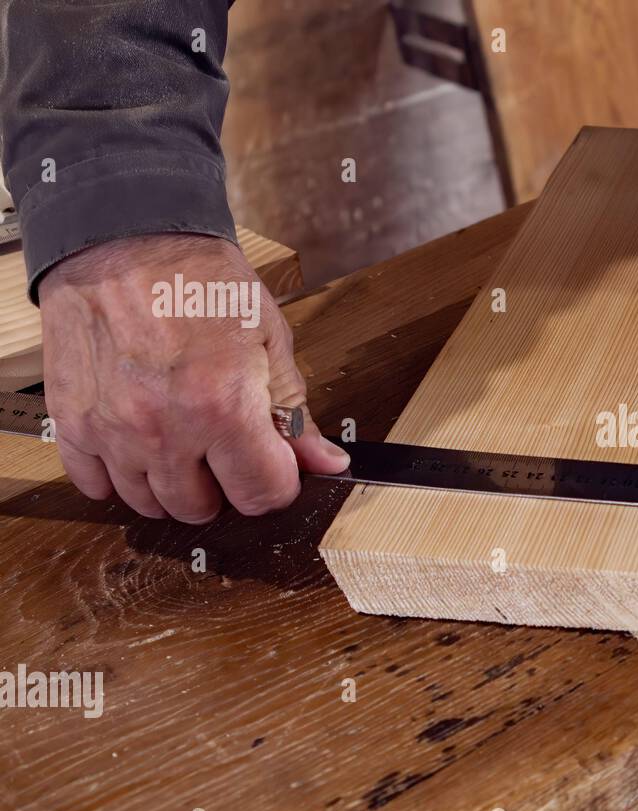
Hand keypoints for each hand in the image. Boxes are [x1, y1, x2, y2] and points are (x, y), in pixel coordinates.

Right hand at [40, 233, 349, 521]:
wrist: (124, 235)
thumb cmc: (198, 278)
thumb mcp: (269, 338)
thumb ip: (294, 410)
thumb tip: (325, 462)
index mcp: (223, 406)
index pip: (262, 494)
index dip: (277, 483)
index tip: (275, 465)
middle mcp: (165, 428)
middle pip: (203, 508)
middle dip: (226, 486)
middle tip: (228, 449)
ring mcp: (113, 430)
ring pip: (151, 503)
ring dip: (174, 484)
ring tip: (185, 442)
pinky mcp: (73, 421)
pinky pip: (95, 484)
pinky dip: (119, 476)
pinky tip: (140, 446)